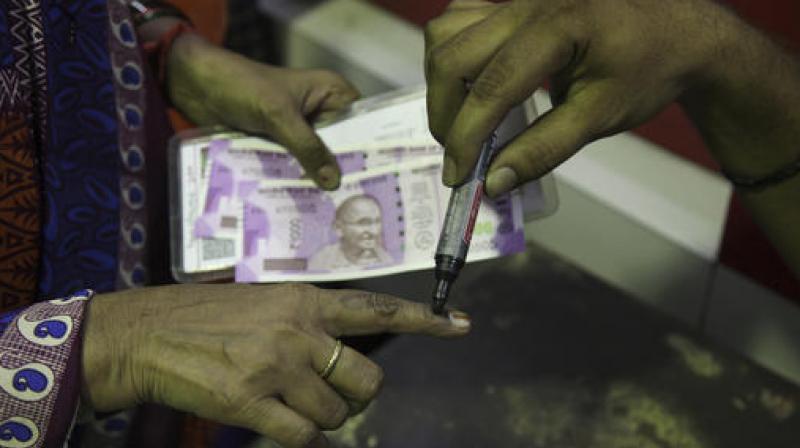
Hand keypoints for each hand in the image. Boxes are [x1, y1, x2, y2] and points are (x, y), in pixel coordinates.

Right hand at [81, 284, 468, 447]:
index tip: (460, 324)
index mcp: (305, 300)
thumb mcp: (265, 301)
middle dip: (357, 398)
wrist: (146, 334)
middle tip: (331, 397)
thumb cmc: (204, 317)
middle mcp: (299, 331)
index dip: (424, 320)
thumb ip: (307, 322)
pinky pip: (305, 438)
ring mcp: (276, 367)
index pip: (377, 310)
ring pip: (336, 415)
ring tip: (290, 406)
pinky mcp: (250, 402)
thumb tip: (341, 358)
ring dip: (323, 421)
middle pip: (367, 381)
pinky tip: (284, 427)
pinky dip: (304, 441)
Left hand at [168, 33, 359, 189]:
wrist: (197, 85)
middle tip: (354, 204)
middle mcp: (321, 111)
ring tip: (332, 212)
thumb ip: (306, 147)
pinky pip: (294, 164)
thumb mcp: (278, 116)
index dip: (368, 150)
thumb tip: (333, 181)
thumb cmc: (242, 85)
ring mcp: (300, 128)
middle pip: (341, 147)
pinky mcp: (280, 142)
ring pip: (317, 159)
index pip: (361, 124)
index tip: (376, 179)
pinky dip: (294, 180)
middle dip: (341, 172)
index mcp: (331, 93)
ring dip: (317, 180)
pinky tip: (302, 204)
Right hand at [425, 0, 735, 195]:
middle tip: (459, 153)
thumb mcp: (600, 116)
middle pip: (452, 55)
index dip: (467, 136)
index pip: (492, 85)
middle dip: (444, 112)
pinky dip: (452, 54)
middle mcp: (529, 4)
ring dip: (442, 82)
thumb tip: (494, 182)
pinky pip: (460, 18)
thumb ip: (544, 149)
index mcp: (559, 27)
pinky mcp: (514, 1)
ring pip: (446, 33)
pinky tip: (471, 82)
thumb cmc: (647, 72)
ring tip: (462, 120)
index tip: (457, 176)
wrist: (677, 32)